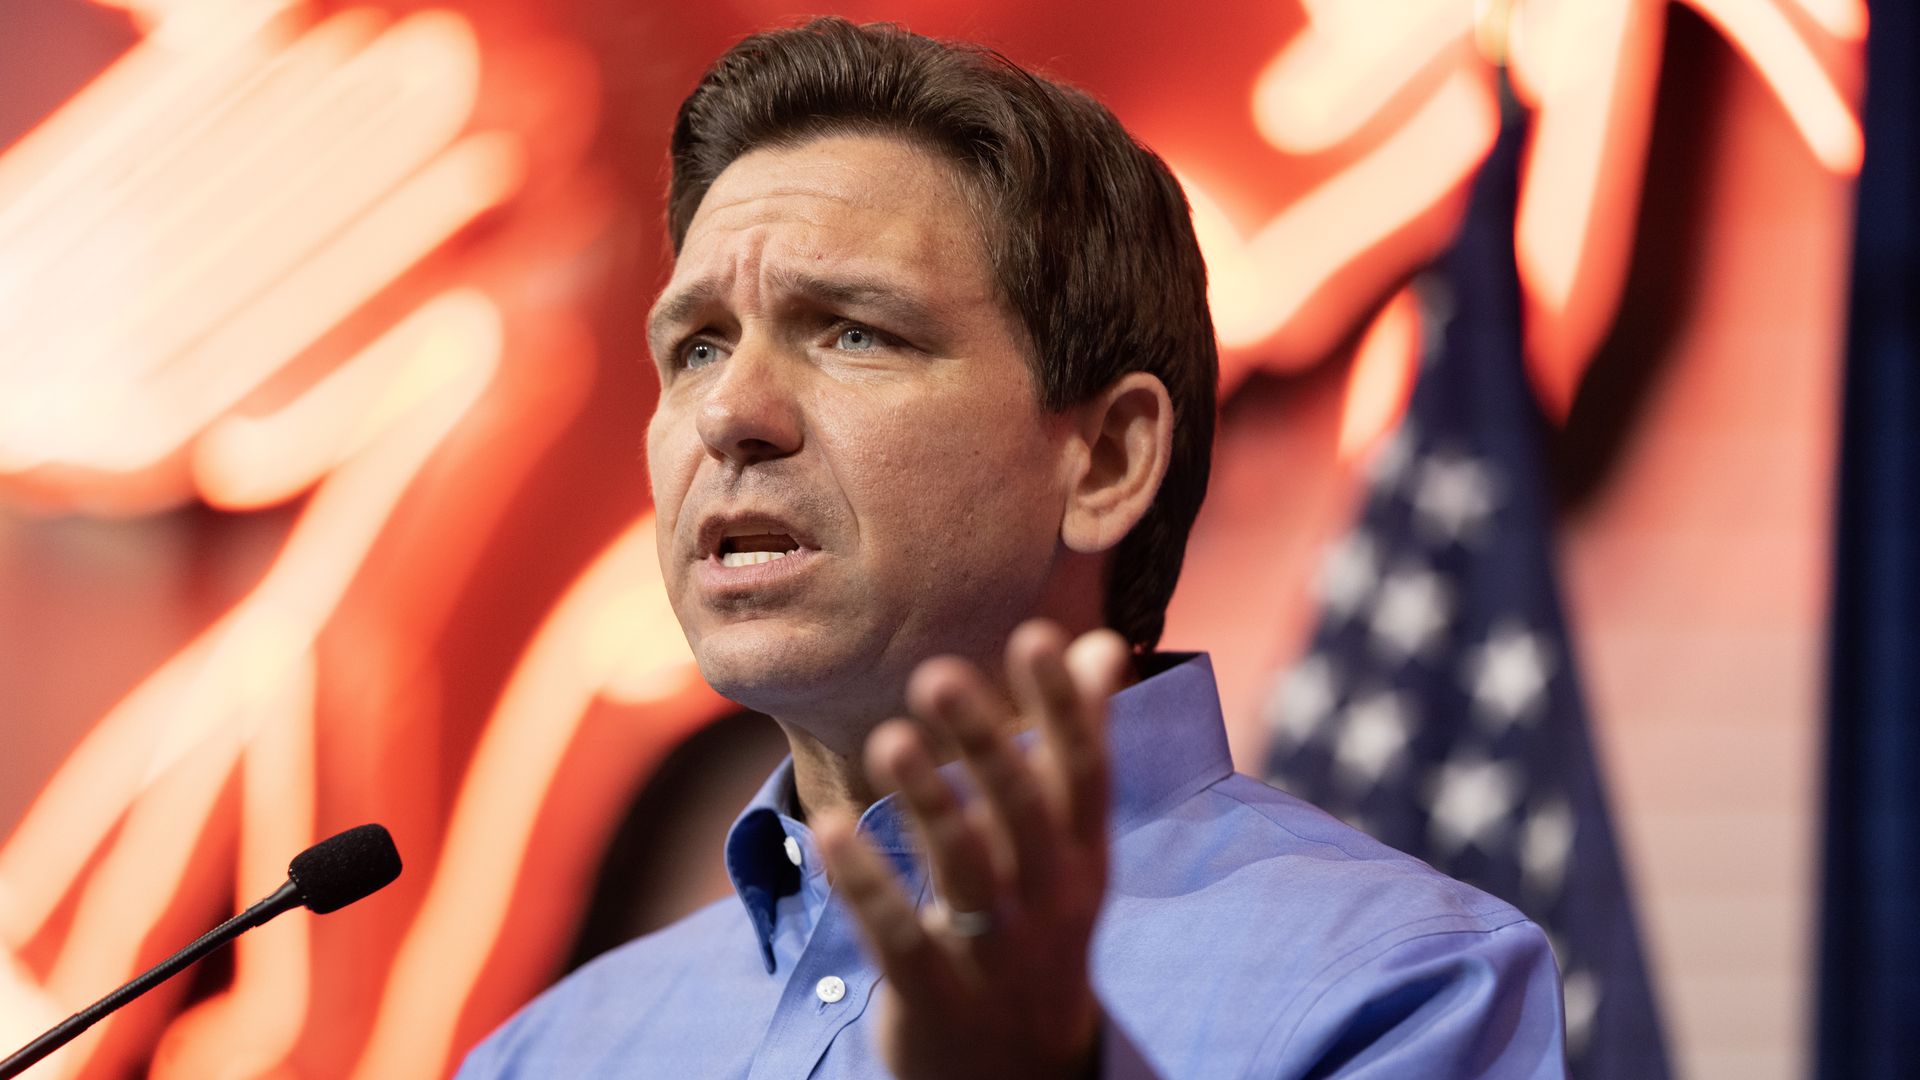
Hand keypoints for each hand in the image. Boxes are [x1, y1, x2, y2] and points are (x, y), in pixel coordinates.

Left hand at [815, 620, 1130, 1079]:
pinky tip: (830, 830)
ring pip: (967, 872)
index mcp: (1083, 856)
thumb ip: (1079, 740)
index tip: (1035, 635)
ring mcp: (996, 954)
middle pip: (1024, 814)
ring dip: (929, 804)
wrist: (1021, 1076)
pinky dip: (867, 884)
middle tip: (937, 675)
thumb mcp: (1072, 844)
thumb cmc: (1039, 922)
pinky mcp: (936, 998)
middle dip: (987, 744)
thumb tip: (1102, 642)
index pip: (1084, 772)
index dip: (1063, 707)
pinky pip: (900, 938)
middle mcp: (1050, 901)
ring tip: (890, 739)